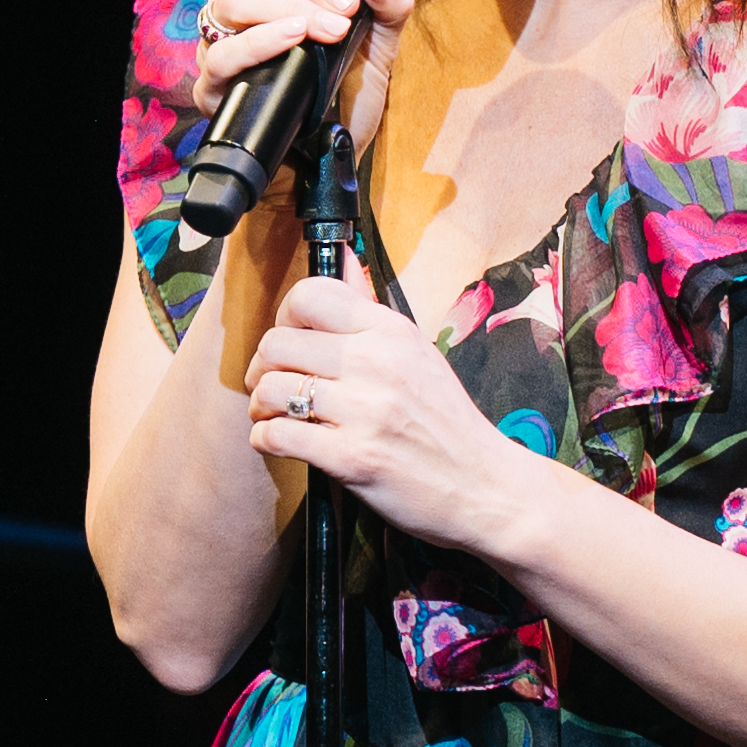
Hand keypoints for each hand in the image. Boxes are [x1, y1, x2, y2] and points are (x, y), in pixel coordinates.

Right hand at [194, 0, 412, 91]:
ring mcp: (224, 38)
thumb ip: (390, 3)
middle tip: (345, 5)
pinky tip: (292, 40)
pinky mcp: (213, 83)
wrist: (331, 150)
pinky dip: (258, 42)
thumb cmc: (347, 87)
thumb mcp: (382, 40)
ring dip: (287, 8)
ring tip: (329, 29)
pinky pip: (221, 53)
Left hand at [243, 274, 535, 559]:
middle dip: (261, 368)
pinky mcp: (353, 457)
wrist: (486, 489)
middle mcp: (379, 362)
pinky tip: (281, 443)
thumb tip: (342, 257)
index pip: (310, 295)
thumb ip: (370, 312)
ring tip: (276, 417)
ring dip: (260, 406)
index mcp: (392, 331)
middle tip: (272, 388)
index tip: (290, 344)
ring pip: (271, 388)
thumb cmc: (446, 425)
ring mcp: (366, 410)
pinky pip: (277, 435)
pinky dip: (265, 440)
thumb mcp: (417, 355)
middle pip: (277, 342)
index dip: (284, 318)